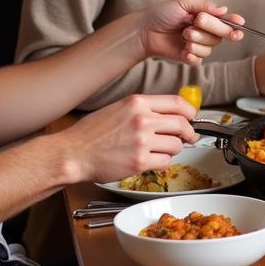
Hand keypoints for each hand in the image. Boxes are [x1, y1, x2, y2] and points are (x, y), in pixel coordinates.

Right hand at [57, 93, 196, 183]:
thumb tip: (169, 113)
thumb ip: (144, 108)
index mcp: (137, 102)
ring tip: (160, 151)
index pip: (178, 103)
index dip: (190, 112)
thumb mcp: (119, 108)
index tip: (192, 118)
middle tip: (188, 138)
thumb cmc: (92, 133)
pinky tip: (151, 161)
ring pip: (176, 145)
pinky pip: (166, 162)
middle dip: (189, 133)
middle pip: (182, 124)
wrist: (72, 153)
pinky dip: (163, 163)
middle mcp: (142, 119)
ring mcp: (142, 141)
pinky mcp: (139, 161)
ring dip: (173, 150)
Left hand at [139, 0, 243, 64]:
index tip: (240, 24)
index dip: (234, 23)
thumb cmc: (162, 13)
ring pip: (210, 47)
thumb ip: (205, 5)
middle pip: (222, 34)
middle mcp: (205, 31)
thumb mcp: (184, 3)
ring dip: (198, 40)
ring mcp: (198, 44)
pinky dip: (193, 54)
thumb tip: (224, 10)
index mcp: (206, 17)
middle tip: (197, 22)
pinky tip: (184, 49)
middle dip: (211, 28)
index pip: (226, 21)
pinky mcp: (190, 56)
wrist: (145, 30)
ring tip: (183, 34)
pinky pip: (199, 59)